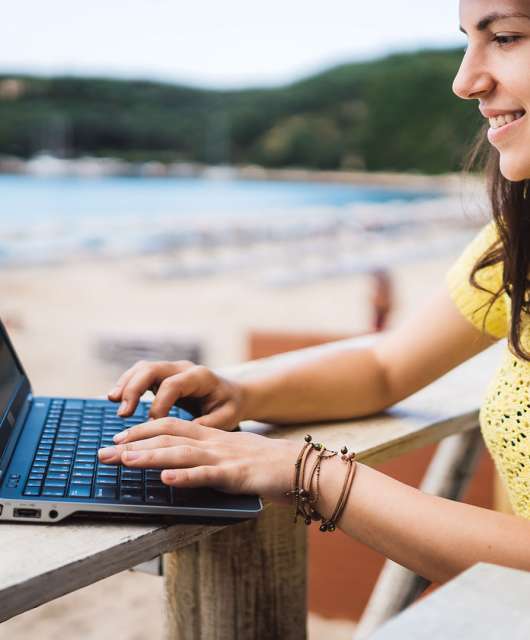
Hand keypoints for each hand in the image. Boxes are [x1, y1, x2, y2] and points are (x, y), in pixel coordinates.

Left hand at [97, 417, 299, 503]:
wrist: (299, 466)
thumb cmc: (265, 464)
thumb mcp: (231, 454)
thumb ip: (206, 456)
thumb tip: (179, 465)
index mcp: (211, 435)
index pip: (170, 427)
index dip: (141, 432)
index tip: (117, 441)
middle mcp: (213, 442)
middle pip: (167, 436)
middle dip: (133, 443)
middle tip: (104, 453)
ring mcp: (223, 458)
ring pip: (181, 453)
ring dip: (150, 456)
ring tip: (125, 460)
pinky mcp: (236, 476)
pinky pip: (207, 475)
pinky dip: (186, 477)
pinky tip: (167, 480)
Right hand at [107, 360, 245, 429]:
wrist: (234, 394)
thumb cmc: (230, 407)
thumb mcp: (226, 418)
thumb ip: (206, 424)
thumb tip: (183, 434)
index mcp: (200, 377)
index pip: (172, 384)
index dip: (159, 404)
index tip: (153, 425)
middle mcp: (184, 368)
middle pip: (152, 369)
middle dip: (134, 389)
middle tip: (123, 413)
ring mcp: (172, 369)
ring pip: (143, 368)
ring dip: (126, 384)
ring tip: (113, 402)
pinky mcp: (164, 375)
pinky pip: (141, 374)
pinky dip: (127, 384)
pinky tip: (116, 398)